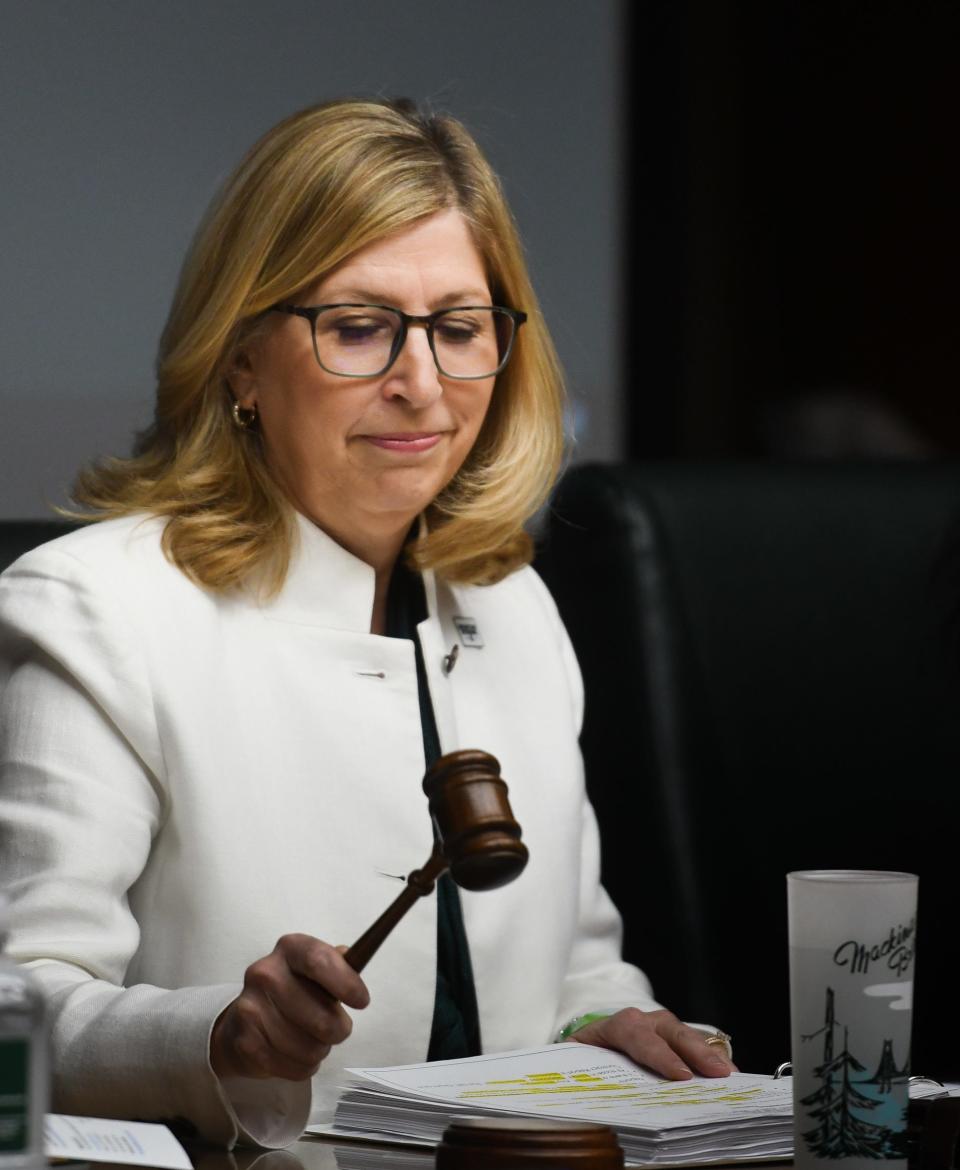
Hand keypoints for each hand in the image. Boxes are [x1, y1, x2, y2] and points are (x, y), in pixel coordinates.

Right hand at [210, 934, 369, 1080]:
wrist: (243, 1020)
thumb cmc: (292, 991)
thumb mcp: (314, 968)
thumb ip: (336, 963)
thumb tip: (353, 959)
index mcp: (289, 948)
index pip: (319, 961)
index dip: (346, 983)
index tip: (362, 1002)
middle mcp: (265, 973)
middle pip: (321, 1017)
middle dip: (339, 1030)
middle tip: (337, 1028)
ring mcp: (251, 1008)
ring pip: (310, 1048)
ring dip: (321, 1050)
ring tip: (312, 1040)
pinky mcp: (245, 1042)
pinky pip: (295, 1067)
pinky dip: (304, 1067)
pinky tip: (296, 1053)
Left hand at [570, 1008, 736, 1079]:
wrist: (588, 1042)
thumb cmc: (586, 1056)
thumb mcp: (578, 1063)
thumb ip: (586, 1074)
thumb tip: (589, 1104)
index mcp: (615, 1026)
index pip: (637, 1035)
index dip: (660, 1055)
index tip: (681, 1076)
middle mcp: (644, 1022)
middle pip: (671, 1031)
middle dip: (697, 1051)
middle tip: (721, 1074)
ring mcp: (662, 1028)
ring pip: (688, 1035)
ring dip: (710, 1054)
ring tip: (733, 1077)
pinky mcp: (676, 1038)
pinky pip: (696, 1043)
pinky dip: (713, 1057)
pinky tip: (729, 1075)